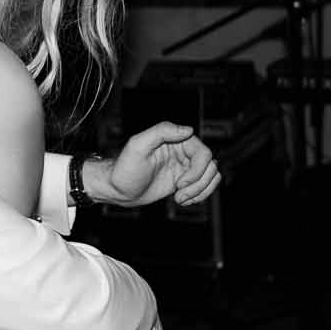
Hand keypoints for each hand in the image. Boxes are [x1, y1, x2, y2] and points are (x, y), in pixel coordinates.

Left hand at [90, 123, 222, 208]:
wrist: (118, 190)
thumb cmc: (124, 168)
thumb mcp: (138, 145)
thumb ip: (162, 131)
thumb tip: (189, 129)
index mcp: (174, 139)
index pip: (203, 153)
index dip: (197, 170)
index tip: (179, 183)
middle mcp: (182, 151)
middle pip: (210, 166)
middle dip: (198, 184)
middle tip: (179, 193)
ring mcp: (184, 166)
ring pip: (211, 177)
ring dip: (200, 191)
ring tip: (180, 198)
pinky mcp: (184, 180)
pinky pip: (205, 185)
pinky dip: (200, 196)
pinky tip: (182, 200)